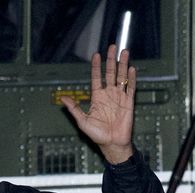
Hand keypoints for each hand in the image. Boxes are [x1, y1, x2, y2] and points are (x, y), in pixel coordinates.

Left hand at [60, 44, 135, 163]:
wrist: (112, 143)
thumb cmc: (97, 134)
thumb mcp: (82, 121)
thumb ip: (74, 108)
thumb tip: (63, 98)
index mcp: (97, 98)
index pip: (96, 78)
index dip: (96, 67)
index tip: (96, 55)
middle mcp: (108, 95)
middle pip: (110, 73)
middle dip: (111, 60)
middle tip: (112, 47)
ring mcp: (119, 97)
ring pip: (121, 77)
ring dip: (123, 65)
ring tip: (124, 52)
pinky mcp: (128, 102)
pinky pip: (130, 88)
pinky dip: (131, 79)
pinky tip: (131, 69)